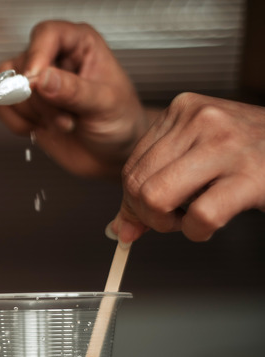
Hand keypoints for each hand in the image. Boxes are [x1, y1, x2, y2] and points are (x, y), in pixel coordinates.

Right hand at [0, 21, 151, 178]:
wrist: (111, 154)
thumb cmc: (119, 122)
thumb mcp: (104, 104)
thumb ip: (73, 90)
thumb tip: (42, 78)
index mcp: (80, 44)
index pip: (46, 34)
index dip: (37, 56)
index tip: (36, 82)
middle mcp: (55, 57)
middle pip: (23, 66)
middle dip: (41, 101)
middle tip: (66, 117)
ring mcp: (37, 82)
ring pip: (7, 86)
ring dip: (30, 113)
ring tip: (60, 123)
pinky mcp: (24, 104)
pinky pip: (2, 106)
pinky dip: (17, 123)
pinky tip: (40, 128)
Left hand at [109, 93, 264, 242]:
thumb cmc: (254, 153)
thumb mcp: (199, 157)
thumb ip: (155, 185)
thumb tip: (120, 228)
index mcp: (183, 110)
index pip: (131, 166)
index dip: (135, 201)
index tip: (150, 214)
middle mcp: (201, 120)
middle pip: (137, 183)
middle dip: (148, 215)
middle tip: (173, 220)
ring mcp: (226, 145)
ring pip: (157, 197)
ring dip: (170, 224)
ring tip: (192, 220)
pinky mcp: (251, 176)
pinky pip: (200, 217)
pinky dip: (198, 231)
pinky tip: (211, 224)